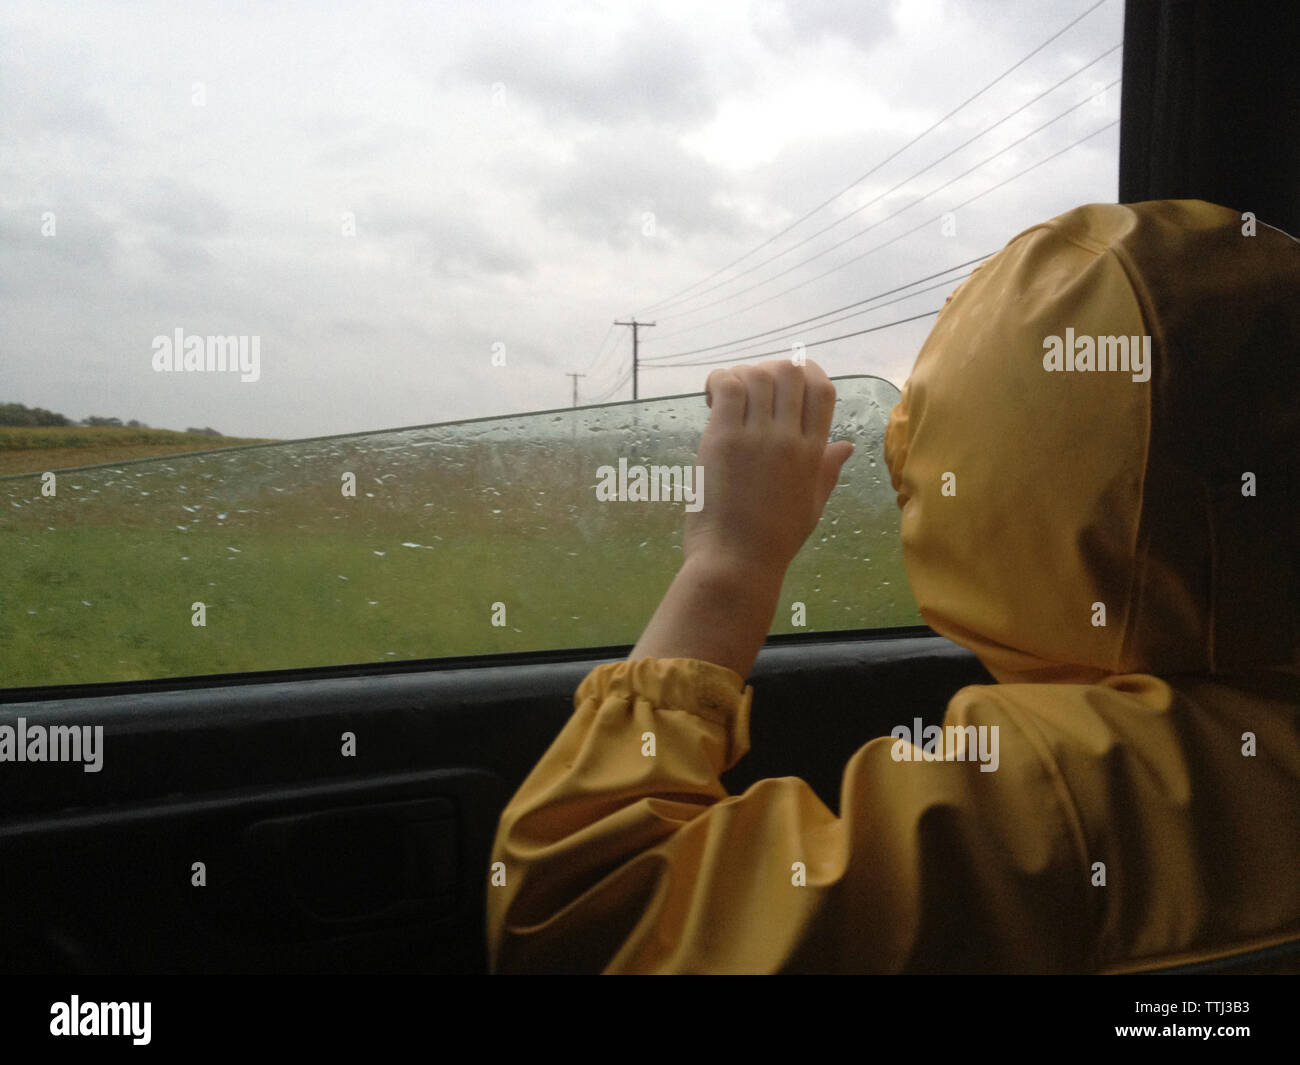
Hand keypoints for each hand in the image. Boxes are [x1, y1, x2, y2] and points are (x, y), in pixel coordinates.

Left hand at [685, 359, 853, 583]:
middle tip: (751, 389)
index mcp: (814, 453)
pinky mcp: (723, 439)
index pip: (822, 390)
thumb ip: (827, 470)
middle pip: (791, 373)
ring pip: (758, 375)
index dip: (806, 372)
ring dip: (742, 374)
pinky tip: (711, 397)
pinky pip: (728, 387)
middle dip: (770, 369)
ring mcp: (757, 437)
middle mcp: (790, 438)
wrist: (737, 562)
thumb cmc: (773, 540)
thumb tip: (846, 446)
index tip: (785, 380)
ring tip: (727, 395)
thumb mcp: (811, 504)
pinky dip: (719, 380)